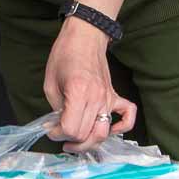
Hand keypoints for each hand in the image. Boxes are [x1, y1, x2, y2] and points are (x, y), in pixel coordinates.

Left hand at [43, 18, 137, 153]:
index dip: (57, 134)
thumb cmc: (64, 55)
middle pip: (87, 135)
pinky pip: (128, 116)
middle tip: (60, 136)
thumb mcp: (50, 83)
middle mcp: (96, 98)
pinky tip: (110, 130)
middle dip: (70, 140)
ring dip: (90, 142)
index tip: (51, 129)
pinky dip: (121, 128)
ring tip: (78, 140)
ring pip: (104, 132)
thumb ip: (55, 108)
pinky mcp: (114, 95)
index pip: (71, 129)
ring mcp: (108, 98)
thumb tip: (58, 126)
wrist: (84, 36)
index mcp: (78, 92)